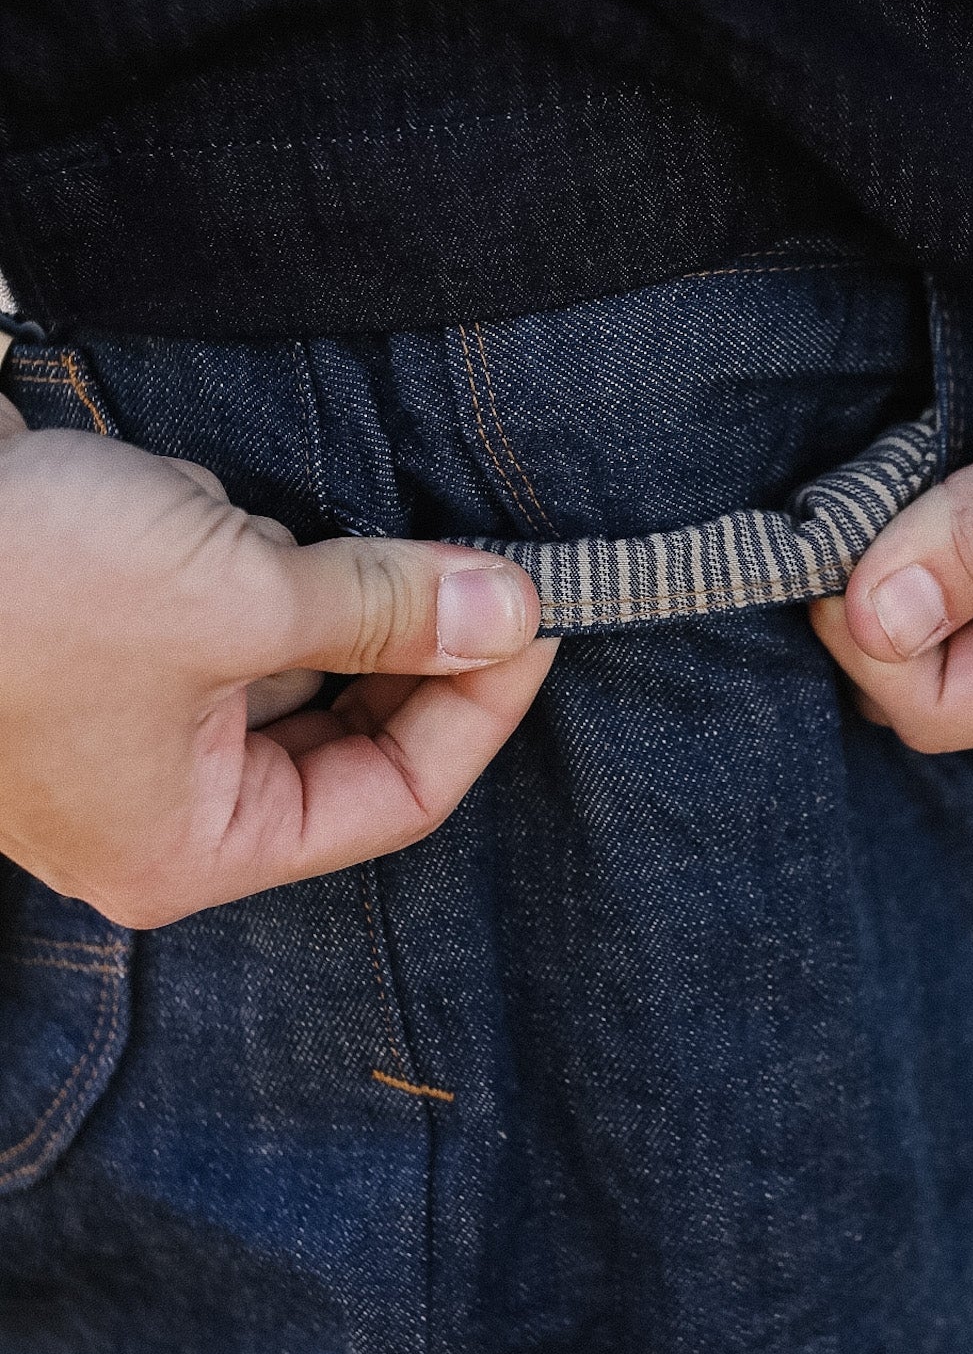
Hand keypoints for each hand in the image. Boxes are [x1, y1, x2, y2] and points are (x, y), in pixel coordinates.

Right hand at [0, 406, 552, 925]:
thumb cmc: (24, 589)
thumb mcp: (234, 598)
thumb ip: (381, 610)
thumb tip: (511, 609)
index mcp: (190, 844)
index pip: (392, 800)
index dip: (480, 709)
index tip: (539, 616)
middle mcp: (158, 800)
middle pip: (343, 733)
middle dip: (410, 646)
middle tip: (485, 562)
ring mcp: (123, 721)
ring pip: (287, 662)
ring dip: (325, 590)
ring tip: (318, 531)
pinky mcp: (103, 639)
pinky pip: (224, 608)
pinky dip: (251, 557)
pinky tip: (215, 509)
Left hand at [812, 163, 972, 761]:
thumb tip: (870, 618)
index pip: (950, 710)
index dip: (866, 642)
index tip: (826, 538)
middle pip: (941, 688)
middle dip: (872, 617)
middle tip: (841, 506)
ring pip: (948, 635)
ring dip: (894, 572)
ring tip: (870, 487)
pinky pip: (970, 570)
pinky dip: (920, 531)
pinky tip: (901, 470)